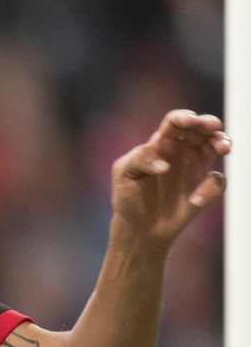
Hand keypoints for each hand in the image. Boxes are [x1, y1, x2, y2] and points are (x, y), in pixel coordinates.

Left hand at [109, 109, 228, 246]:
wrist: (138, 229)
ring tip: (223, 149)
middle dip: (209, 123)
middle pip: (201, 128)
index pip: (175, 121)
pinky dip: (210, 188)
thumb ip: (139, 159)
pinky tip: (194, 201)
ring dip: (223, 141)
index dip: (184, 117)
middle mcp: (181, 151)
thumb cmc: (128, 198)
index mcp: (161, 143)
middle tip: (212, 128)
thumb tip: (164, 164)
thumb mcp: (123, 175)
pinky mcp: (204, 187)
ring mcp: (195, 166)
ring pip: (216, 144)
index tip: (190, 121)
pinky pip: (217, 180)